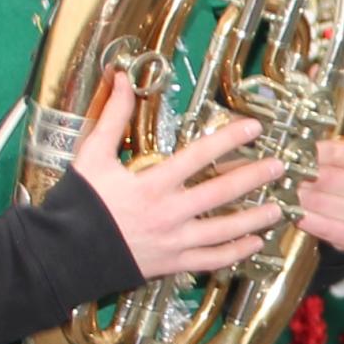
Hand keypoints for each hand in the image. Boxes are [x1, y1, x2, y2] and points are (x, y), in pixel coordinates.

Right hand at [69, 71, 283, 281]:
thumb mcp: (92, 156)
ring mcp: (173, 241)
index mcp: (151, 184)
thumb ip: (112, 117)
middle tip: (280, 166)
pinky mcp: (172, 264)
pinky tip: (255, 243)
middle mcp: (168, 213)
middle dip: (254, 177)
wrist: (63, 255)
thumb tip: (121, 79)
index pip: (199, 155)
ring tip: (279, 208)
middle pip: (222, 192)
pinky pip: (211, 260)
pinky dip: (236, 252)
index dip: (229, 139)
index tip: (253, 127)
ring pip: (224, 230)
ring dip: (255, 218)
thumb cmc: (78, 205)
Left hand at [292, 136, 343, 249]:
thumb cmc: (343, 187)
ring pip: (323, 202)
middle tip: (280, 176)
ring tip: (283, 195)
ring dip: (299, 199)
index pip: (339, 152)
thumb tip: (294, 152)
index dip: (311, 153)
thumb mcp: (340, 164)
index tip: (291, 154)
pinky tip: (296, 215)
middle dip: (302, 177)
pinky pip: (326, 227)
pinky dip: (308, 221)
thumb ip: (324, 154)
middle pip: (330, 178)